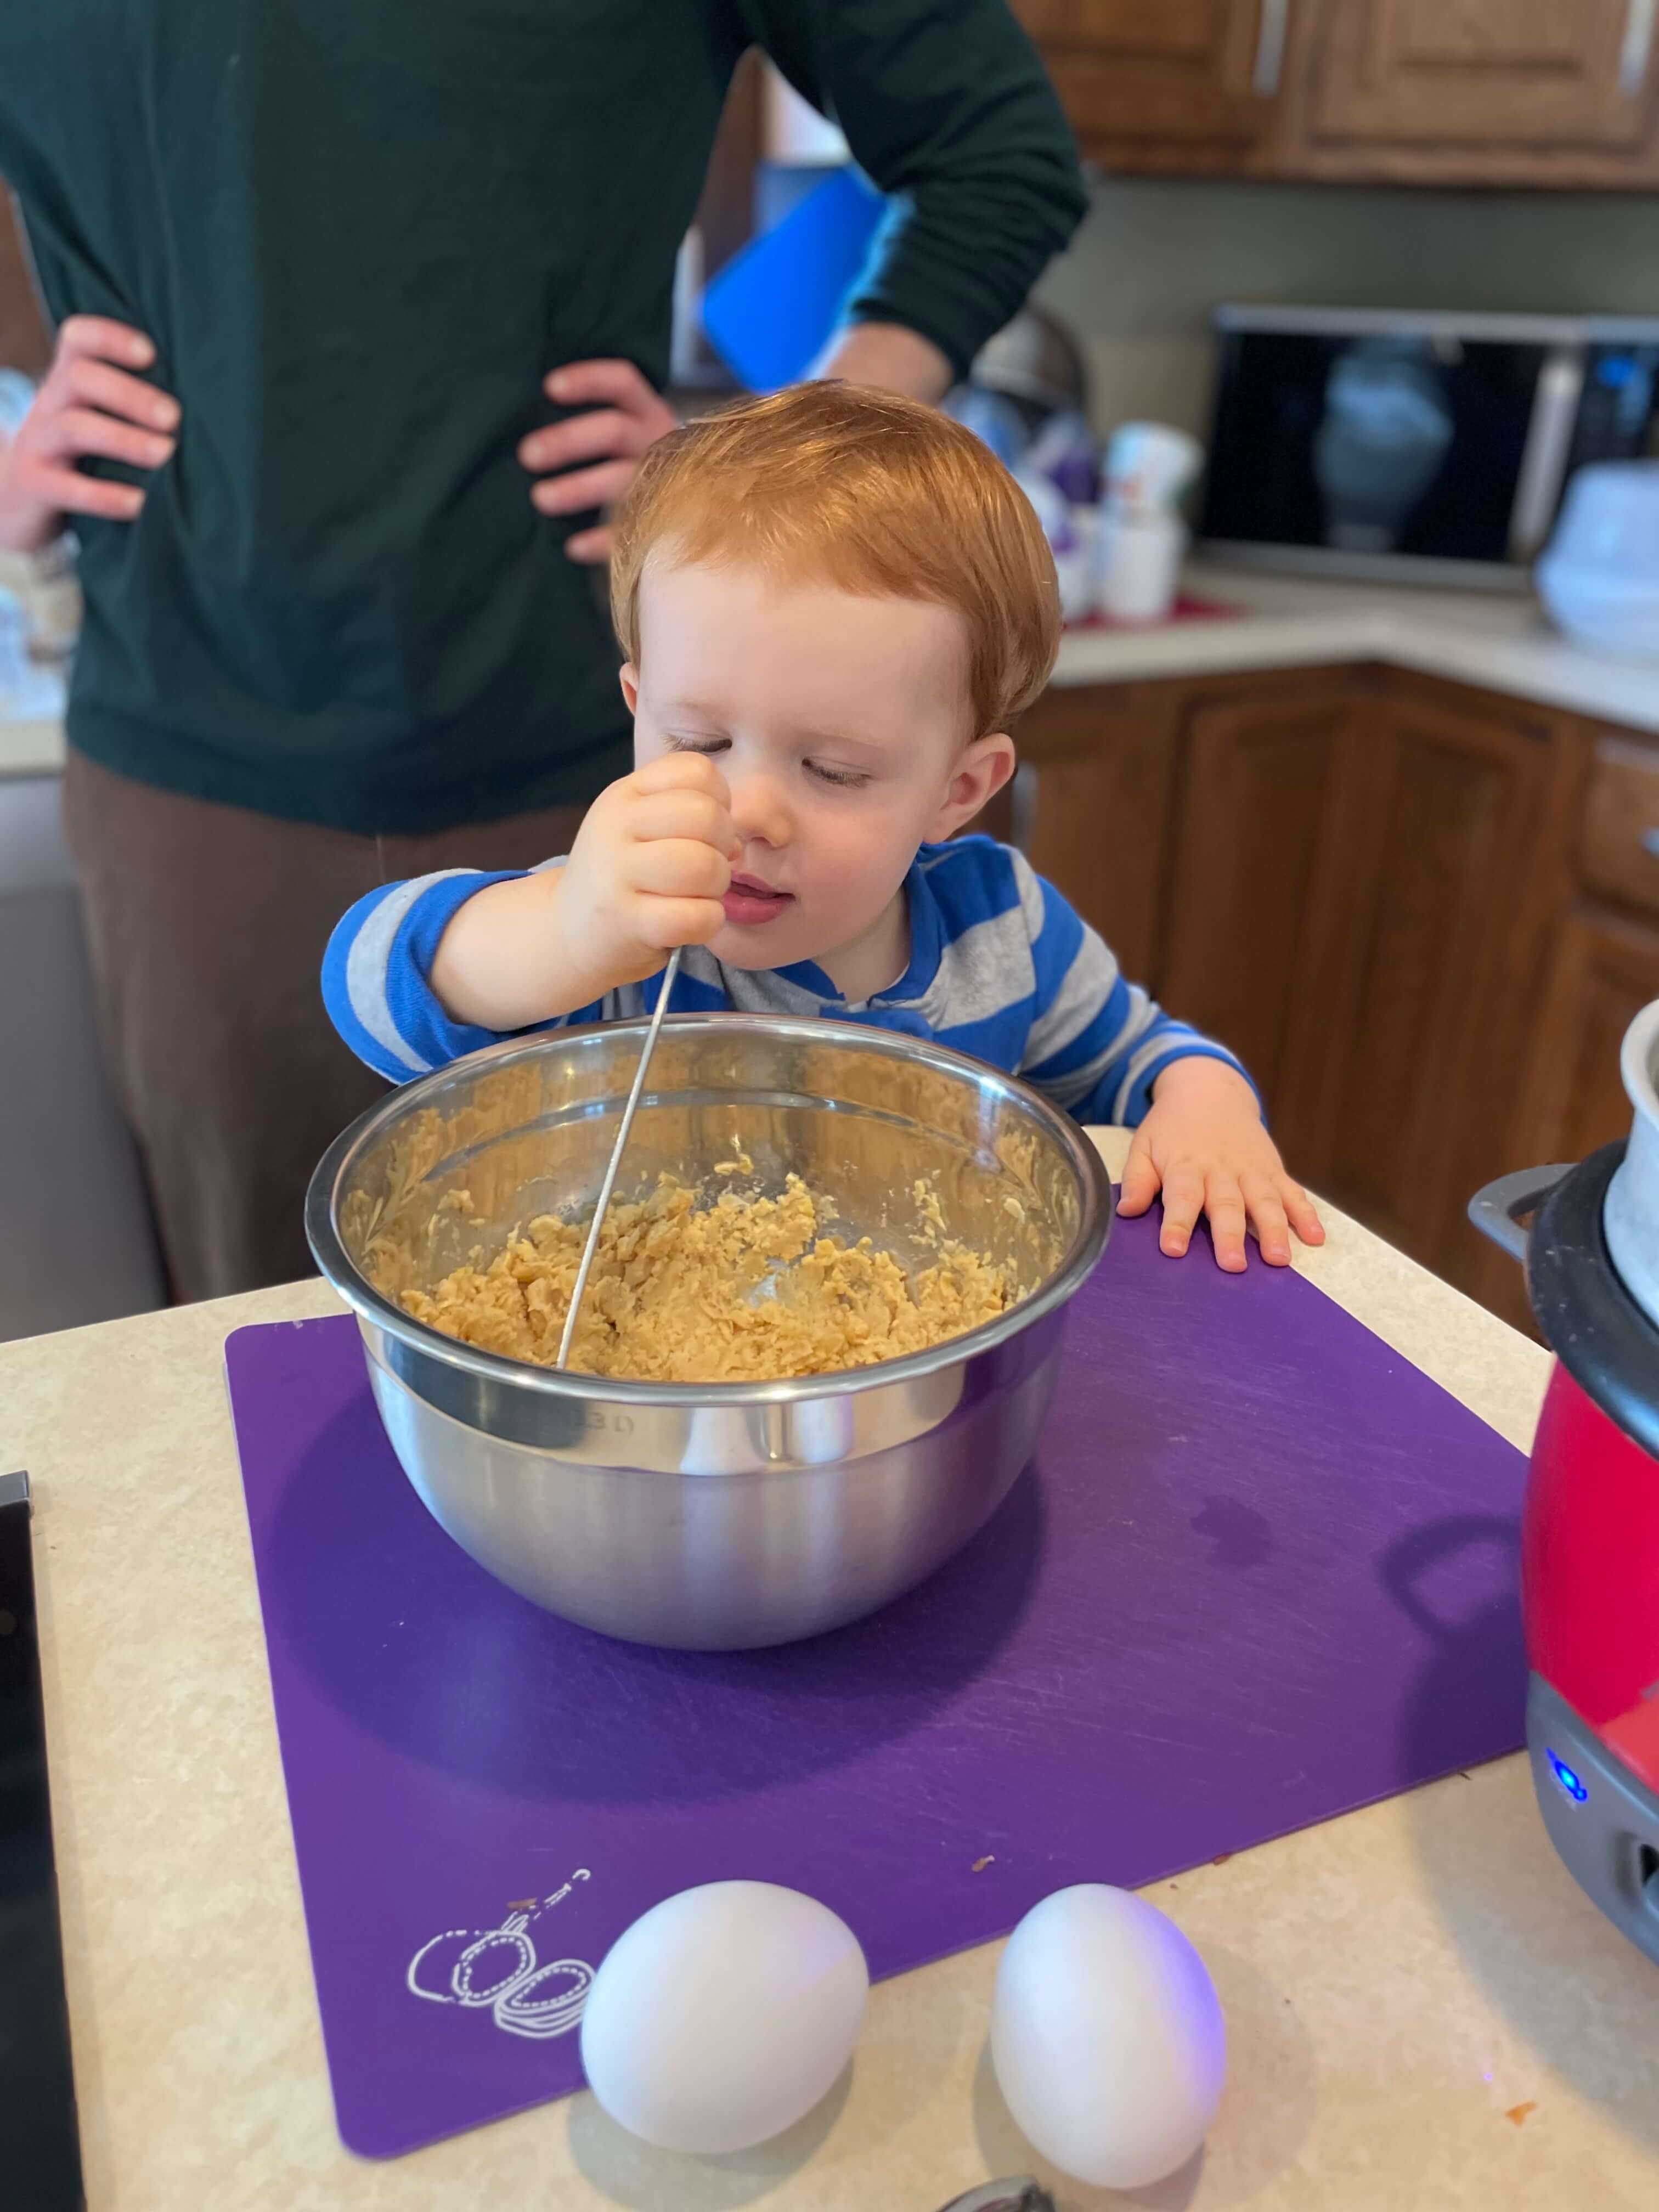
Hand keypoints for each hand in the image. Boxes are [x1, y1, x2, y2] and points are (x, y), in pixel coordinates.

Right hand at [0, 317, 177, 552]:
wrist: (21, 501)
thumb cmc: (85, 456)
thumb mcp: (101, 420)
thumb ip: (141, 408)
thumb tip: (219, 407)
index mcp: (70, 381)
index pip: (79, 339)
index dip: (111, 338)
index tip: (151, 353)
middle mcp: (51, 403)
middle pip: (80, 378)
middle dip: (129, 394)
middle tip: (173, 417)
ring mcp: (39, 443)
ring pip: (73, 427)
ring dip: (123, 439)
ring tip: (165, 454)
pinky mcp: (36, 485)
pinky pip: (66, 487)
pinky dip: (105, 495)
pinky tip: (140, 504)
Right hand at [429, 753, 737, 1031]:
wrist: (568, 930)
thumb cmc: (624, 877)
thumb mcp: (643, 829)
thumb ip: (691, 819)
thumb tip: (736, 845)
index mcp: (626, 793)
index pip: (696, 771)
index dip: (719, 801)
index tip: (702, 830)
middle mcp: (616, 825)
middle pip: (705, 816)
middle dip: (722, 846)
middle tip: (705, 868)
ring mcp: (616, 873)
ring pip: (702, 865)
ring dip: (716, 887)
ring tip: (697, 895)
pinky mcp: (625, 921)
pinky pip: (696, 916)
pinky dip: (708, 922)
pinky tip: (690, 922)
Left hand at [517, 358, 677, 562]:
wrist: (701, 507)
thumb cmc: (638, 463)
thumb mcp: (627, 435)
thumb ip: (591, 427)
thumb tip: (534, 437)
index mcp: (647, 412)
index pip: (621, 383)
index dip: (587, 381)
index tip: (549, 388)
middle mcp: (658, 441)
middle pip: (613, 430)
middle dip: (568, 440)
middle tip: (527, 455)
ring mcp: (664, 482)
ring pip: (621, 479)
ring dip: (579, 488)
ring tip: (540, 499)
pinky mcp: (666, 522)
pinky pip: (633, 530)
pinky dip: (602, 540)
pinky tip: (572, 548)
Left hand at [1118, 1056, 1324, 1271]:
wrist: (1210, 1091)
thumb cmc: (1172, 1129)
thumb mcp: (1144, 1146)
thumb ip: (1138, 1179)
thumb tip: (1126, 1211)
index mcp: (1185, 1166)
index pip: (1181, 1196)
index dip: (1177, 1223)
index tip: (1173, 1249)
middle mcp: (1221, 1169)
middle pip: (1226, 1204)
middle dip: (1230, 1235)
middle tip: (1233, 1265)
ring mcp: (1251, 1170)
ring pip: (1265, 1201)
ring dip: (1274, 1230)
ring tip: (1279, 1259)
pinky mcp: (1273, 1170)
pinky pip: (1292, 1192)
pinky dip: (1306, 1214)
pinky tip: (1316, 1237)